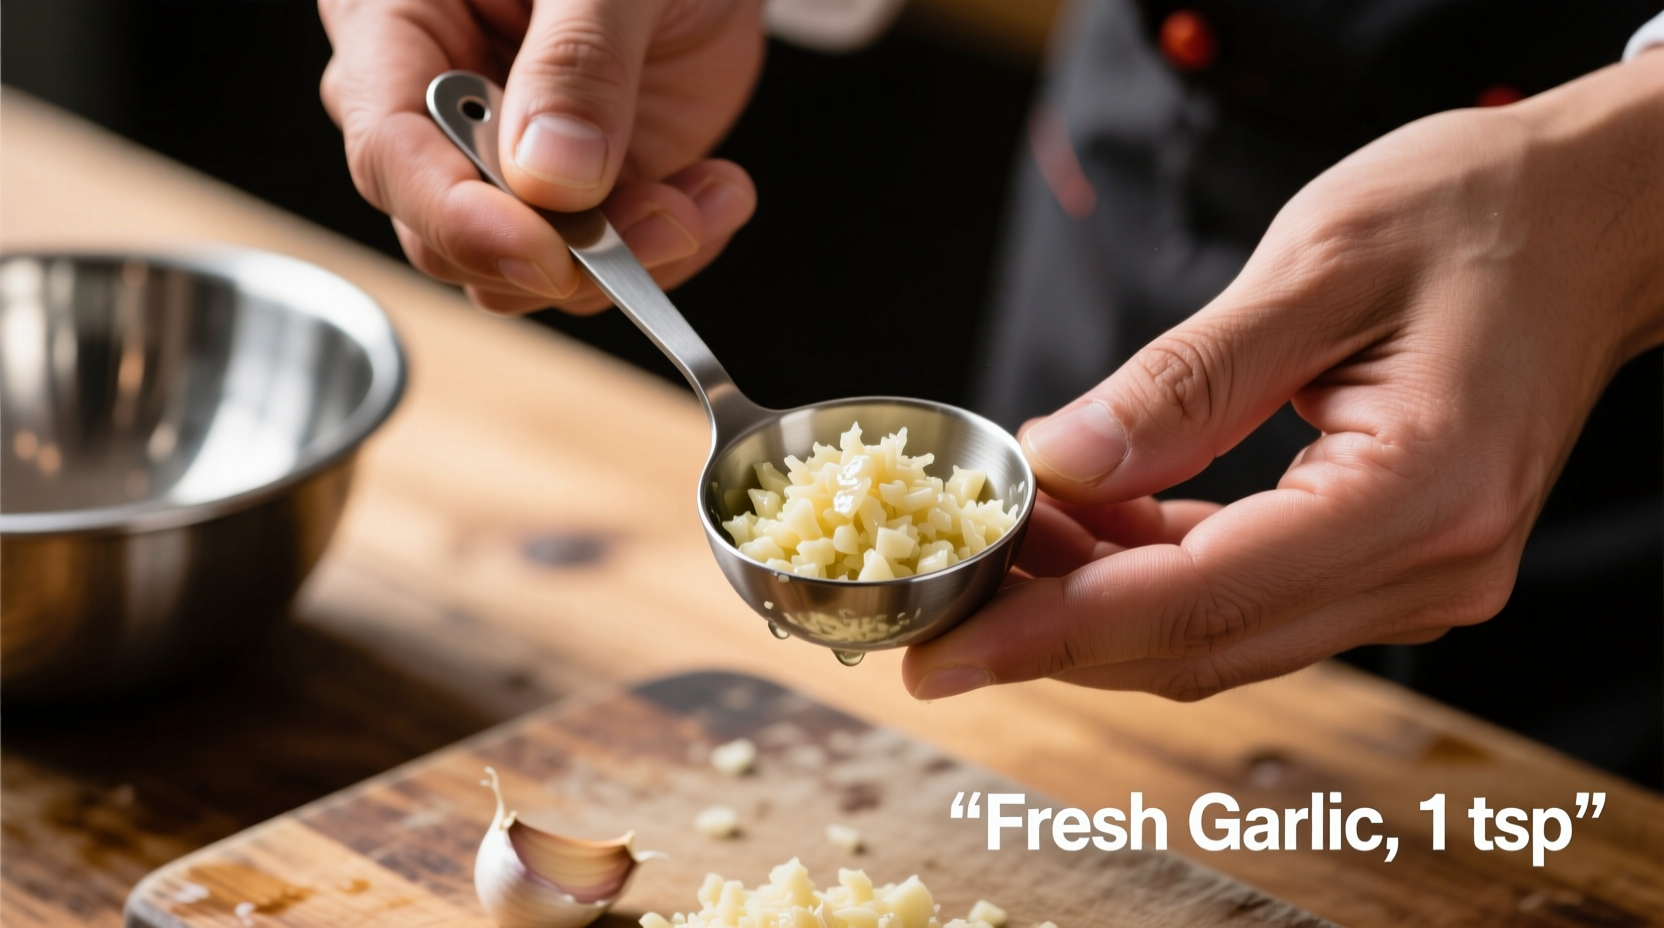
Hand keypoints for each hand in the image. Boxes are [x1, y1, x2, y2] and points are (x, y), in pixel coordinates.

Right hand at [319, 0, 762, 313]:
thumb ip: (579, 61)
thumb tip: (552, 177)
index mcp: (396, 23)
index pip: (390, 149)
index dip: (460, 218)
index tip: (545, 255)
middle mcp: (441, 105)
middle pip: (448, 235)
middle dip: (563, 252)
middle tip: (667, 220)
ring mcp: (510, 158)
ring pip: (527, 272)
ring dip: (629, 260)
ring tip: (708, 197)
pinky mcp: (581, 188)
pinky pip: (602, 264)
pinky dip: (670, 249)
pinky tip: (717, 193)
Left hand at [903, 53, 1663, 701]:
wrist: (1596, 218)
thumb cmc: (1479, 214)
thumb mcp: (1315, 266)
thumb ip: (1184, 381)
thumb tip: (1062, 462)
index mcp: (1421, 495)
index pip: (1201, 601)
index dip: (1056, 632)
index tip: (947, 649)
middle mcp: (1431, 568)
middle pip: (1201, 643)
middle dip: (1054, 632)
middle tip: (942, 606)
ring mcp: (1419, 578)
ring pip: (1217, 632)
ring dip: (1095, 603)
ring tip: (1002, 539)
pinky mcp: (1393, 560)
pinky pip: (1248, 593)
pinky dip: (1152, 572)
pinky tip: (1084, 524)